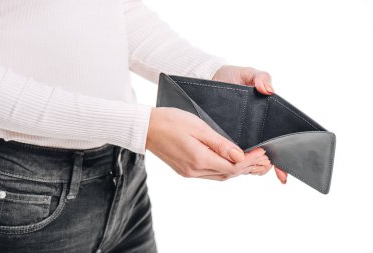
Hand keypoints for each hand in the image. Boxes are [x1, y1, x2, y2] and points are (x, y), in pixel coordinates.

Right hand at [146, 107, 271, 180]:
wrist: (147, 128)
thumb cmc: (170, 121)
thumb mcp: (198, 127)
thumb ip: (220, 144)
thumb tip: (239, 156)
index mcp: (199, 159)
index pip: (233, 166)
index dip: (251, 160)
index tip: (263, 153)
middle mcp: (195, 171)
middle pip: (229, 174)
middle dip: (248, 167)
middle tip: (264, 161)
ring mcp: (189, 173)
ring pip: (220, 176)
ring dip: (238, 171)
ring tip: (253, 164)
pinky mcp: (185, 171)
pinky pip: (211, 174)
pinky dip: (225, 170)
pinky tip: (231, 165)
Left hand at [212, 65, 287, 183]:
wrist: (209, 79)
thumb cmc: (231, 77)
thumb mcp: (247, 74)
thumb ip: (261, 77)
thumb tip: (269, 89)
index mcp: (264, 116)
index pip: (278, 138)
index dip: (283, 155)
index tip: (285, 170)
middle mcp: (253, 128)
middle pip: (267, 150)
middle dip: (273, 164)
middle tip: (275, 172)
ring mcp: (240, 134)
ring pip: (250, 154)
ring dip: (255, 164)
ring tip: (259, 170)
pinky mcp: (224, 135)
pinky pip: (232, 150)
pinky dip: (237, 159)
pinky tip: (240, 166)